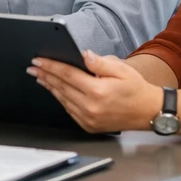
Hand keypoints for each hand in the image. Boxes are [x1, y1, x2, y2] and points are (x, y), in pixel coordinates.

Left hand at [28, 49, 165, 133]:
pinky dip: (60, 99)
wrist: (148, 112)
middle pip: (61, 87)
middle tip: (32, 67)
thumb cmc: (136, 88)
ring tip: (40, 77)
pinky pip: (69, 110)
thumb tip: (83, 54)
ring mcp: (89, 119)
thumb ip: (100, 62)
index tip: (38, 61)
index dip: (50, 66)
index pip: (67, 75)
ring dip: (50, 87)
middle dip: (45, 75)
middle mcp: (90, 107)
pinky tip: (55, 90)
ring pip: (62, 99)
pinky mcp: (89, 126)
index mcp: (97, 91)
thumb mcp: (121, 69)